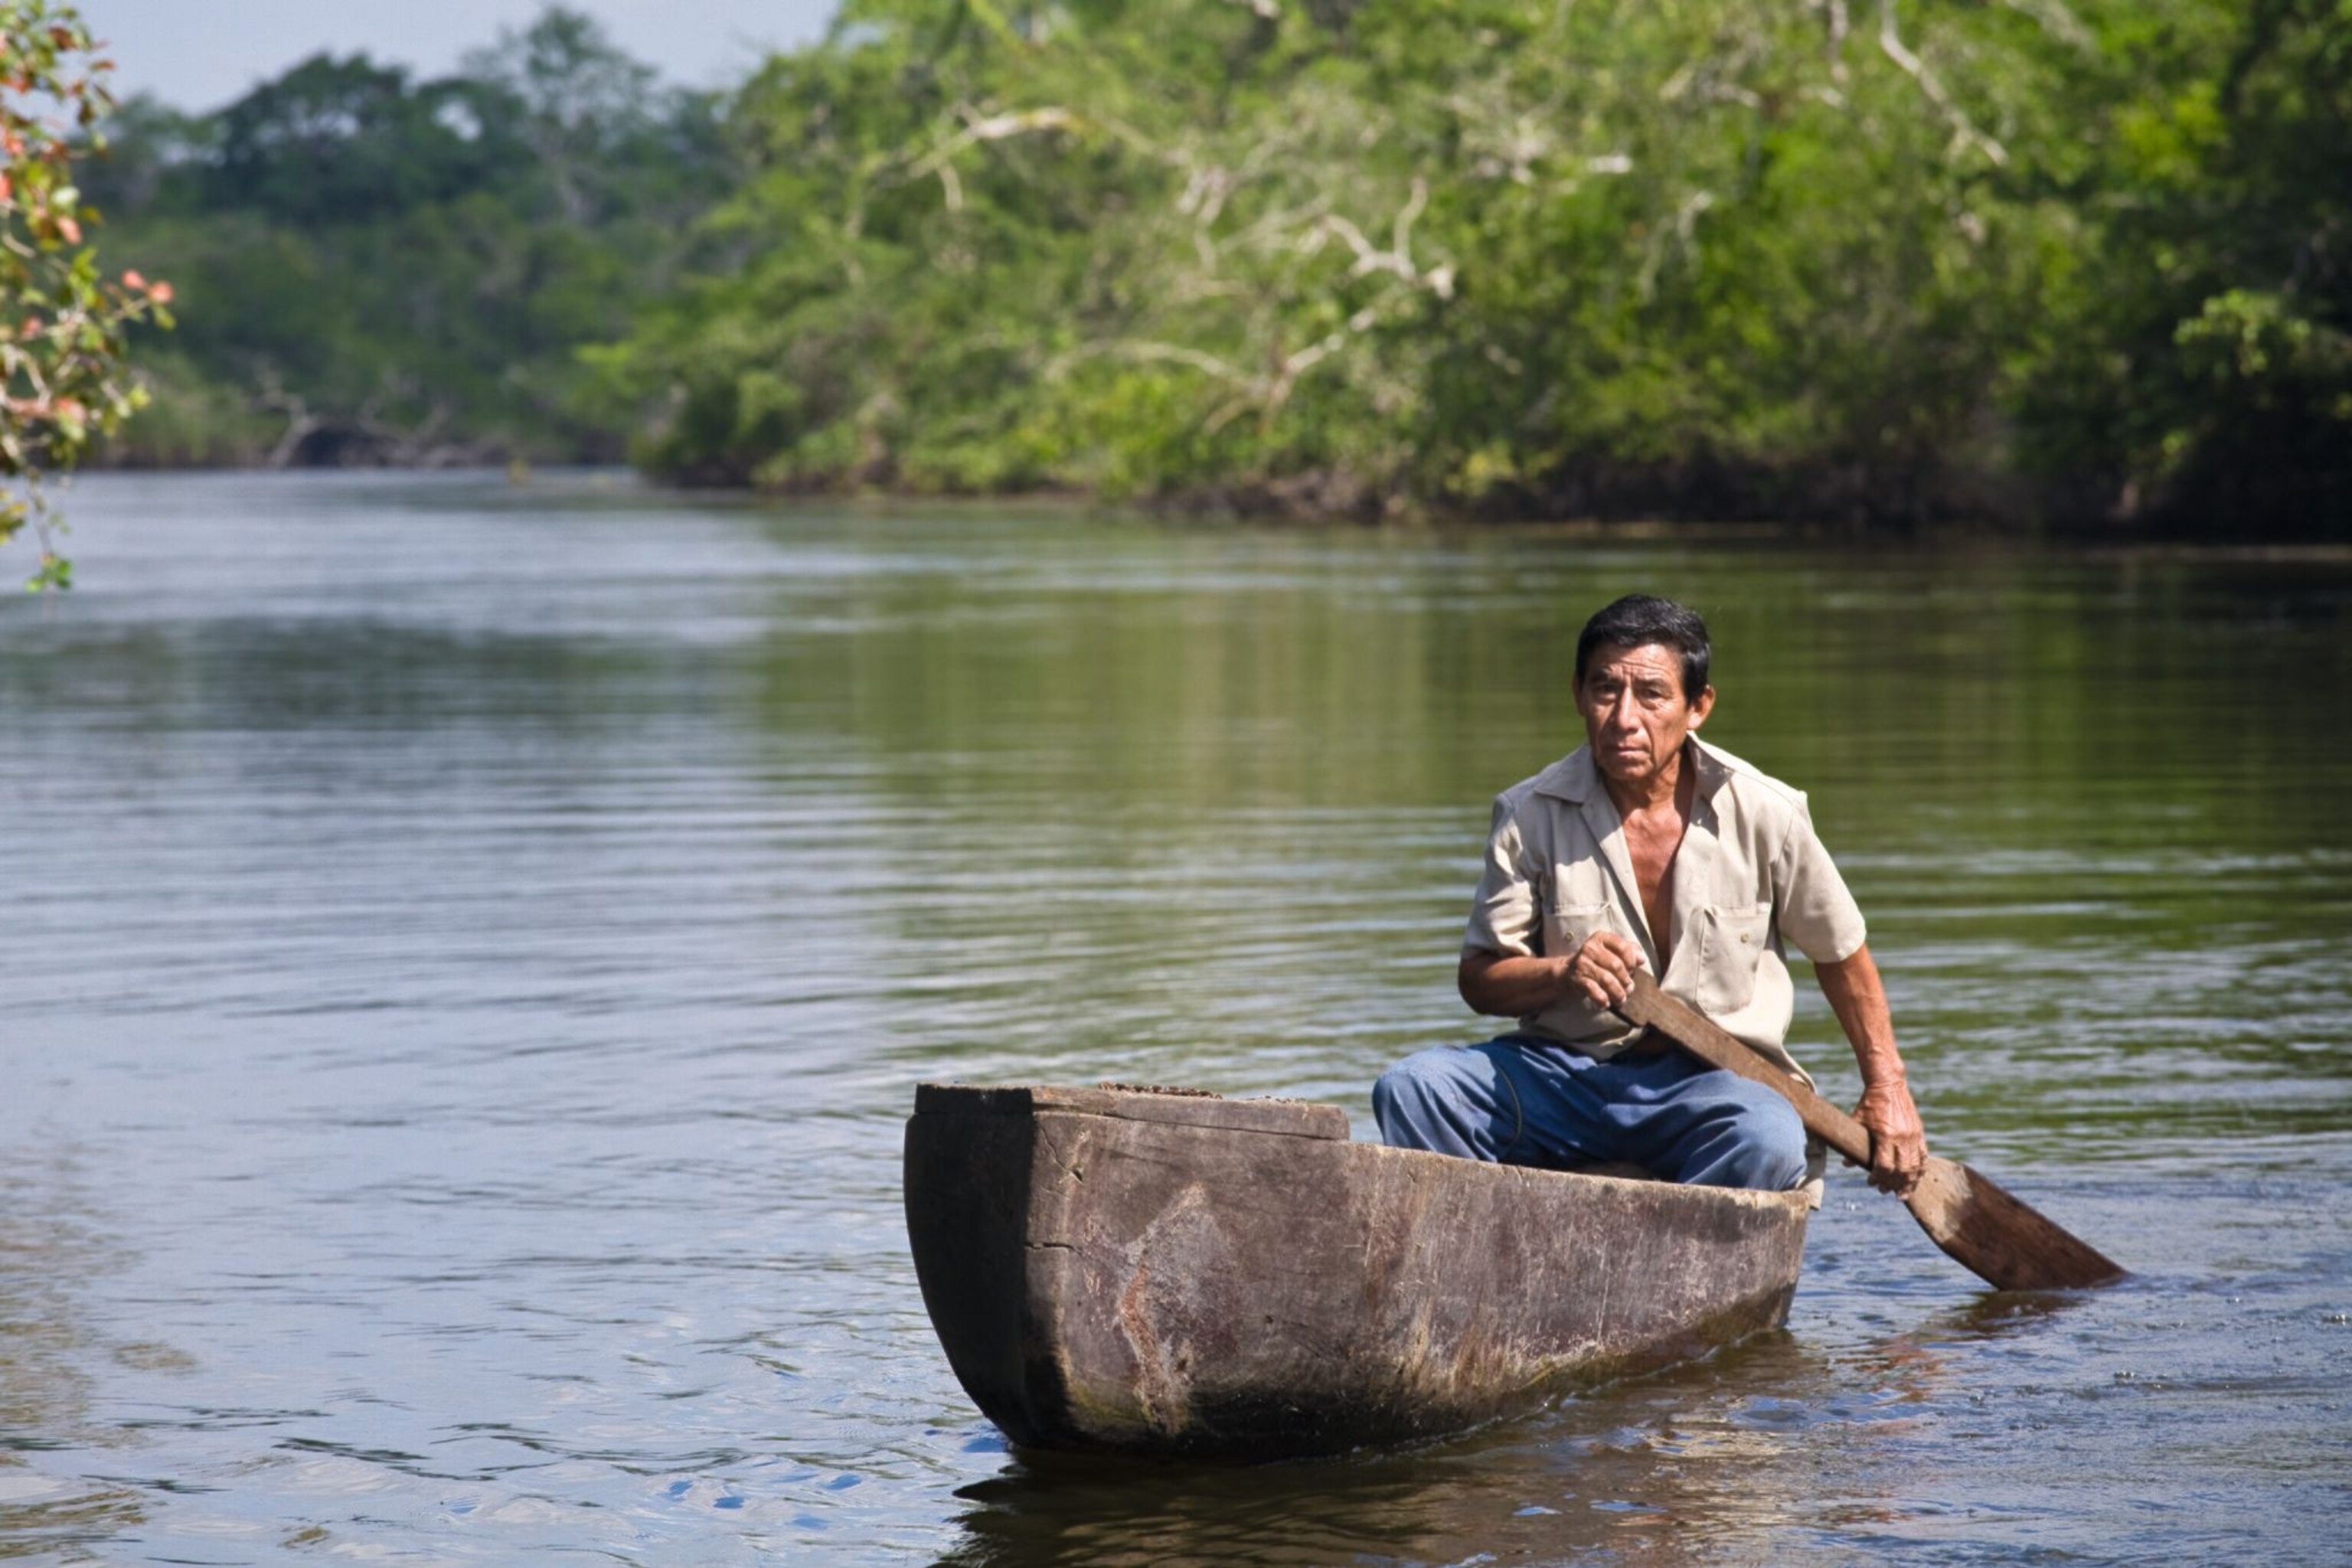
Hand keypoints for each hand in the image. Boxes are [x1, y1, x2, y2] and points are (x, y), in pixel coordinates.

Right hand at [1566, 930, 1646, 1007]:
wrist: (1567, 971)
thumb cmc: (1596, 961)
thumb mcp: (1610, 951)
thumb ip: (1628, 951)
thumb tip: (1642, 959)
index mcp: (1601, 938)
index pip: (1623, 947)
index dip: (1631, 961)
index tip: (1632, 970)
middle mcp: (1590, 948)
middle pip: (1616, 965)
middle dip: (1626, 980)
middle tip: (1629, 989)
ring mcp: (1582, 963)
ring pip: (1607, 980)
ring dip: (1617, 992)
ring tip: (1621, 999)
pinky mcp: (1577, 979)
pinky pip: (1593, 990)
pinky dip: (1602, 999)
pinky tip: (1606, 1003)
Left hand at [1853, 1078, 1926, 1195]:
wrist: (1888, 1084)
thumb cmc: (1869, 1102)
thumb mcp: (1856, 1120)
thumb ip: (1852, 1142)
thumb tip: (1846, 1164)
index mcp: (1886, 1135)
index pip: (1884, 1165)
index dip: (1878, 1178)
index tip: (1872, 1182)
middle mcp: (1903, 1137)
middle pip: (1901, 1170)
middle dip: (1893, 1184)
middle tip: (1884, 1191)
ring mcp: (1913, 1135)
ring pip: (1915, 1167)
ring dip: (1909, 1183)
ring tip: (1902, 1194)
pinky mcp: (1919, 1132)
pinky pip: (1923, 1156)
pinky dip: (1920, 1170)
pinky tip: (1916, 1179)